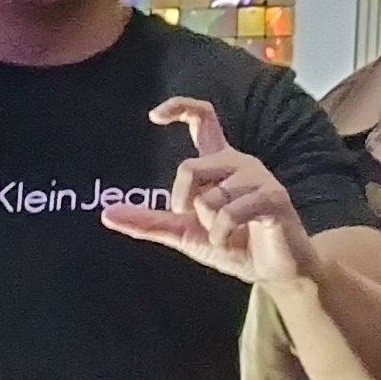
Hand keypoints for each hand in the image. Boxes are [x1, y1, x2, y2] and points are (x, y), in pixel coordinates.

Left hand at [99, 98, 307, 286]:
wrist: (274, 271)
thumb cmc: (233, 245)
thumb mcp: (183, 233)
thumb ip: (148, 222)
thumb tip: (106, 214)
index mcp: (219, 164)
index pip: (203, 120)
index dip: (181, 108)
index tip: (155, 115)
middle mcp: (239, 163)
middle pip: (189, 168)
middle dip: (184, 203)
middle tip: (202, 224)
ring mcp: (258, 178)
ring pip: (209, 197)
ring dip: (210, 227)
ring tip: (228, 234)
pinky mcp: (273, 198)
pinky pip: (229, 212)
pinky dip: (222, 235)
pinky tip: (234, 240)